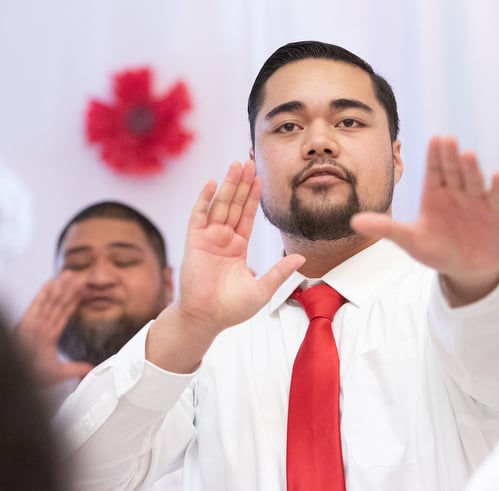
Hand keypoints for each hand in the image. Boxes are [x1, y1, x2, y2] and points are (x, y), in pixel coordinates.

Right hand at [15, 271, 92, 385]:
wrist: (19, 379)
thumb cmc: (31, 376)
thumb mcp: (58, 372)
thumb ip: (75, 369)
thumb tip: (90, 369)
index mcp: (48, 336)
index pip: (64, 315)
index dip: (74, 302)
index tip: (83, 291)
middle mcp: (41, 327)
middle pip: (58, 304)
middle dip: (69, 290)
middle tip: (79, 277)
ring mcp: (33, 324)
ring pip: (50, 302)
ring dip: (60, 288)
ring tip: (69, 274)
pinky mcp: (26, 324)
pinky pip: (36, 306)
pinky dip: (43, 294)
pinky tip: (51, 282)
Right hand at [147, 160, 304, 372]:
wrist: (206, 319)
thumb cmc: (231, 308)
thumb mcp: (263, 289)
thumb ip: (279, 271)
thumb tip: (300, 257)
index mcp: (238, 248)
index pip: (248, 216)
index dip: (254, 197)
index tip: (261, 179)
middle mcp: (223, 240)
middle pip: (235, 205)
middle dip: (242, 183)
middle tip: (250, 161)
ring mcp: (208, 239)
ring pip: (220, 205)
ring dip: (228, 185)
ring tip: (236, 165)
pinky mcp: (194, 242)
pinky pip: (199, 216)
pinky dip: (205, 199)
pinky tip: (212, 183)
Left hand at [351, 136, 498, 304]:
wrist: (468, 267)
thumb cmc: (438, 249)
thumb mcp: (410, 240)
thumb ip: (385, 228)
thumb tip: (354, 222)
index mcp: (435, 194)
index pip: (434, 171)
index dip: (434, 157)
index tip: (434, 140)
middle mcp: (456, 192)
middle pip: (453, 171)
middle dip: (450, 157)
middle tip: (447, 140)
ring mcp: (477, 201)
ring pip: (473, 181)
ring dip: (471, 168)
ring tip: (467, 154)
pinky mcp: (495, 213)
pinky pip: (496, 198)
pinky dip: (496, 187)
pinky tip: (497, 175)